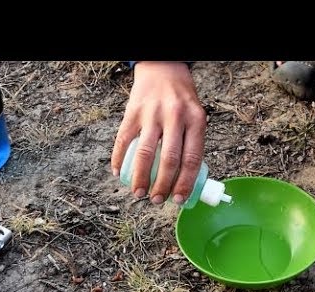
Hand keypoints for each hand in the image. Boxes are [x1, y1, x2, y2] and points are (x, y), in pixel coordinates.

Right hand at [111, 61, 205, 204]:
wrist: (163, 69)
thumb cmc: (182, 100)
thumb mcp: (197, 118)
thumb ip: (192, 144)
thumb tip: (185, 181)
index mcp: (196, 121)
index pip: (192, 159)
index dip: (185, 183)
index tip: (179, 199)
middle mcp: (175, 117)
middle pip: (169, 159)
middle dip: (162, 185)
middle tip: (157, 200)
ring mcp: (152, 114)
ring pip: (145, 153)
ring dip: (140, 178)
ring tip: (139, 193)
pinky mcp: (132, 111)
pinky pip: (123, 139)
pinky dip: (118, 159)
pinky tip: (117, 173)